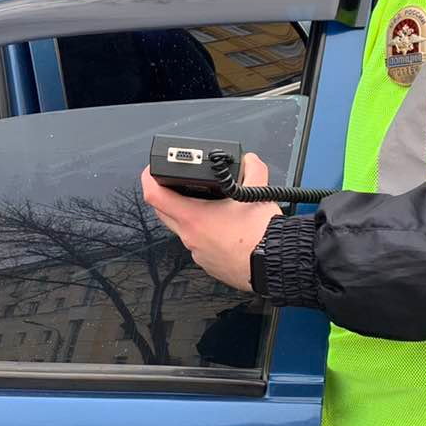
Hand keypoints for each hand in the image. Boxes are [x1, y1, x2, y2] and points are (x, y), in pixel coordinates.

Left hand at [140, 153, 280, 292]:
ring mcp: (198, 253)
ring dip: (190, 216)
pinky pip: (199, 245)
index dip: (148, 178)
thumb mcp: (258, 193)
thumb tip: (250, 160)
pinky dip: (206, 234)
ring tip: (210, 206)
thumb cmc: (263, 235)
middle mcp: (191, 237)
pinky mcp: (210, 264)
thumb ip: (253, 169)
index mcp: (194, 218)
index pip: (154, 195)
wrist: (277, 264)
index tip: (151, 170)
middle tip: (177, 184)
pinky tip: (224, 230)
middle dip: (167, 196)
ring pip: (184, 230)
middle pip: (164, 213)